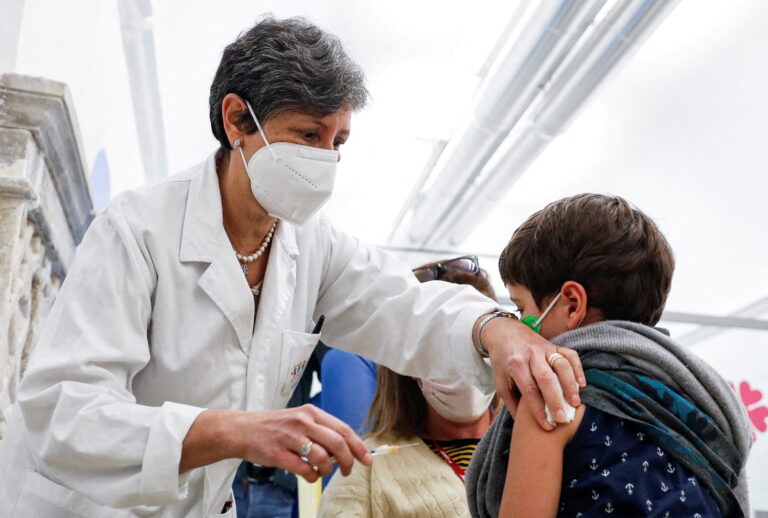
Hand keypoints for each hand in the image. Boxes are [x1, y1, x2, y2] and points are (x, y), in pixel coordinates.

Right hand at [180, 405, 371, 481]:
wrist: (242, 429)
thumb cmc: (274, 427)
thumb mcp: (299, 420)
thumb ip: (320, 430)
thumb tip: (345, 450)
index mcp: (311, 412)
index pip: (342, 429)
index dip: (358, 446)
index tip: (367, 460)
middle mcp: (303, 422)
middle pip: (337, 443)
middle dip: (348, 460)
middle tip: (347, 471)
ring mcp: (290, 437)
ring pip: (322, 457)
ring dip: (327, 470)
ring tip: (323, 473)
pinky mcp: (278, 453)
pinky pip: (303, 469)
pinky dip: (311, 477)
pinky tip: (310, 476)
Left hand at [479, 317, 584, 429]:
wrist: (505, 332)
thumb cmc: (503, 360)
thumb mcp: (500, 379)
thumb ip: (510, 401)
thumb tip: (521, 423)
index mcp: (515, 364)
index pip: (528, 389)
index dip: (538, 409)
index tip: (547, 426)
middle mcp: (531, 355)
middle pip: (545, 378)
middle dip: (555, 399)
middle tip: (563, 418)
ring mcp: (544, 348)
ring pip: (561, 365)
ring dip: (570, 384)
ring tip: (575, 403)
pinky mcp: (555, 344)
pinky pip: (570, 354)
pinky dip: (578, 368)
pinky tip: (581, 384)